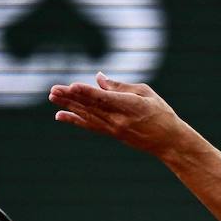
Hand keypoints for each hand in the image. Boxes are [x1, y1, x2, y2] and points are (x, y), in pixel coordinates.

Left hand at [48, 73, 184, 155]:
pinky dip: (74, 120)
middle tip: (54, 90)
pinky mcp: (112, 134)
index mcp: (130, 106)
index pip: (104, 99)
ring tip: (53, 97)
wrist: (168, 142)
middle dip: (71, 97)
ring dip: (68, 106)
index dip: (87, 92)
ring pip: (87, 116)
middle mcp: (119, 120)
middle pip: (91, 107)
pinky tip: (60, 115)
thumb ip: (120, 86)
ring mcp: (114, 129)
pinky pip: (90, 126)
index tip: (72, 86)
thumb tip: (98, 78)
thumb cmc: (161, 113)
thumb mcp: (145, 93)